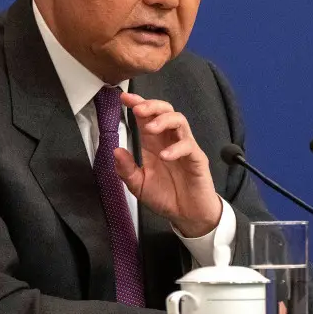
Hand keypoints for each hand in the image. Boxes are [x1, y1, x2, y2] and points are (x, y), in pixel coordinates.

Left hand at [113, 92, 221, 237]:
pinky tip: (164, 156)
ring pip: (179, 120)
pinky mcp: (197, 158)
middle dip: (151, 105)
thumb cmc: (166, 197)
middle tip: (138, 109)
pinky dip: (175, 148)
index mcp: (154, 144)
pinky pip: (188, 146)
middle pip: (166, 111)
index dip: (138, 104)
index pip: (147, 117)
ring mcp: (185, 148)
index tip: (123, 97)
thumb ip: (126, 170)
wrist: (188, 216)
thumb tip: (116, 150)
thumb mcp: (139, 185)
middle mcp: (170, 141)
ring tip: (150, 129)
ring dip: (163, 120)